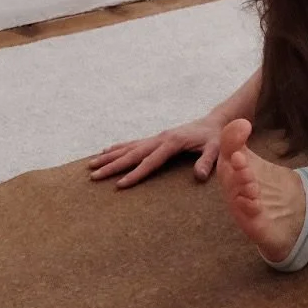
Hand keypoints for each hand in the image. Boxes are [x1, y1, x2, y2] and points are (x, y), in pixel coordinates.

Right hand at [88, 116, 223, 187]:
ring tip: (91, 165)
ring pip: (128, 148)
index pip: (150, 162)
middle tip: (94, 176)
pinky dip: (117, 148)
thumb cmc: (215, 138)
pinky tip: (105, 151)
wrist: (214, 122)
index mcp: (172, 143)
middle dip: (112, 165)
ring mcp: (156, 137)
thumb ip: (208, 161)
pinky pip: (132, 143)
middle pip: (132, 154)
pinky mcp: (155, 138)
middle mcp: (159, 139)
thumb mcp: (216, 149)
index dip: (135, 174)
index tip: (120, 184)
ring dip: (109, 156)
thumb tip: (200, 176)